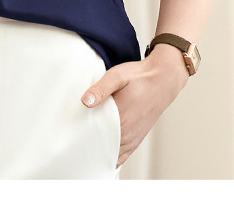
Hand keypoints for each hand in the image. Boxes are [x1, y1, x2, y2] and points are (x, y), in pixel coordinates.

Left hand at [80, 44, 189, 168]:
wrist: (163, 79)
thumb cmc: (140, 76)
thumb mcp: (118, 76)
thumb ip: (101, 89)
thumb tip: (85, 101)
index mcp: (122, 119)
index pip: (96, 138)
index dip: (82, 139)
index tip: (70, 136)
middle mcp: (128, 134)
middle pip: (102, 149)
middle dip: (88, 147)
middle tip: (72, 142)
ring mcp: (133, 138)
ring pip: (112, 155)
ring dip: (99, 152)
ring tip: (83, 147)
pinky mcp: (137, 138)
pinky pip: (123, 156)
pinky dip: (111, 157)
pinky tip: (101, 154)